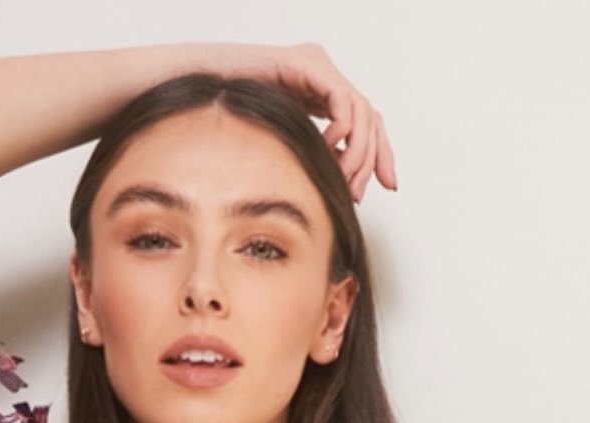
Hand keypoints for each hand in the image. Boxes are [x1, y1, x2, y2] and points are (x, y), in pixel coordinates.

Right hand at [207, 40, 397, 199]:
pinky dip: (340, 130)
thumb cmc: (229, 123)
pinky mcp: (307, 63)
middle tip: (358, 192)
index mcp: (322, 94)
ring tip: (341, 177)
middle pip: (370, 117)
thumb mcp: (282, 147)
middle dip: (372, 159)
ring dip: (357, 151)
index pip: (366, 123)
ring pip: (361, 110)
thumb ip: (310, 157)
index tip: (389, 186)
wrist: (200, 93)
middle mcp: (325, 76)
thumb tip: (340, 187)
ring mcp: (318, 67)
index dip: (381, 155)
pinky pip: (341, 99)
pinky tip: (325, 150)